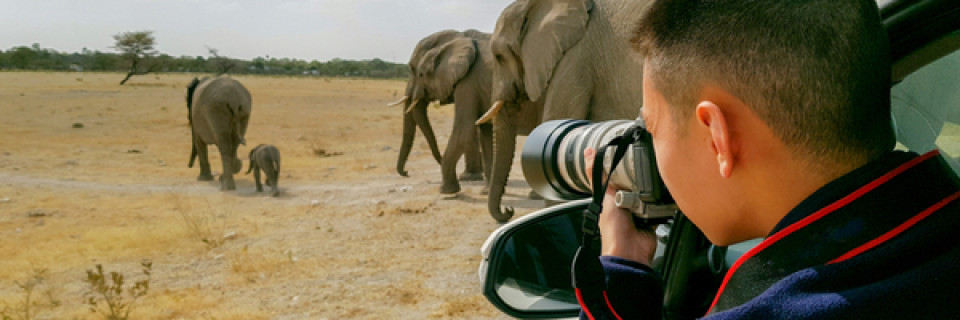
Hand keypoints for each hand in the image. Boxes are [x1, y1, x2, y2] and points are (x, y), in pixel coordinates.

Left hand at [584, 148, 657, 266]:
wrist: (631, 250)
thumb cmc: (613, 227)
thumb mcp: (603, 195)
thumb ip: (596, 176)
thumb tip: (588, 152)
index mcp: (611, 199)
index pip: (617, 177)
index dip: (622, 167)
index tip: (630, 152)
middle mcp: (624, 205)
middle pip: (635, 185)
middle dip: (640, 179)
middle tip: (648, 168)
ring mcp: (639, 212)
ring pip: (648, 195)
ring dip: (651, 192)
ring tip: (655, 182)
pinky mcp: (652, 219)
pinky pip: (658, 207)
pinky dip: (660, 203)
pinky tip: (662, 196)